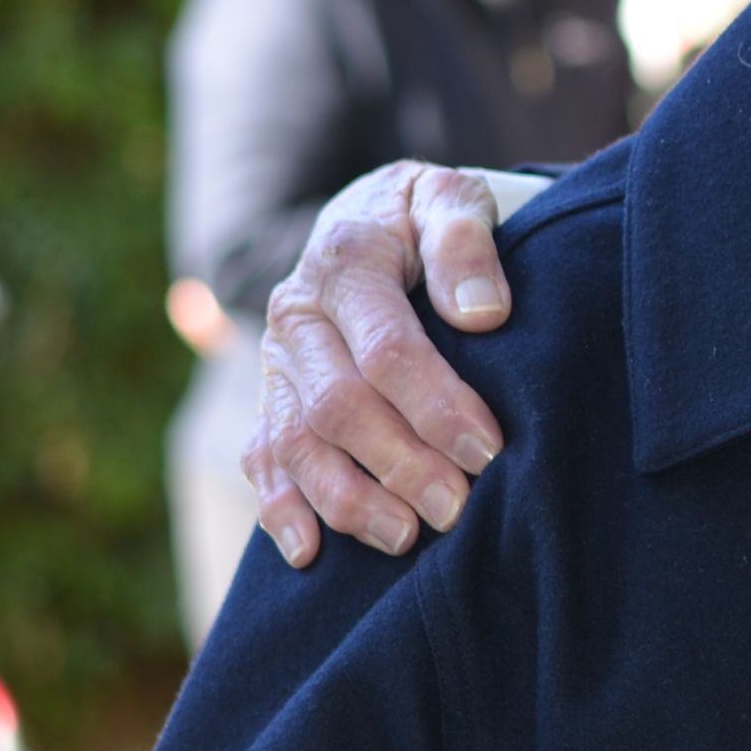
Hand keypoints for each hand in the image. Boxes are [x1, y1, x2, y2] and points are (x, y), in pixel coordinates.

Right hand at [246, 162, 514, 567]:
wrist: (369, 215)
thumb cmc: (426, 216)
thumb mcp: (450, 198)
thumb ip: (465, 242)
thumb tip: (484, 314)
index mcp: (346, 261)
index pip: (387, 349)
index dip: (436, 405)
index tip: (487, 450)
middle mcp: (297, 315)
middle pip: (339, 406)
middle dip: (399, 464)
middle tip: (455, 509)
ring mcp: (276, 361)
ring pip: (297, 443)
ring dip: (347, 499)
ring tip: (405, 538)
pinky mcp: (271, 396)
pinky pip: (263, 458)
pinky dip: (280, 509)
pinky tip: (310, 552)